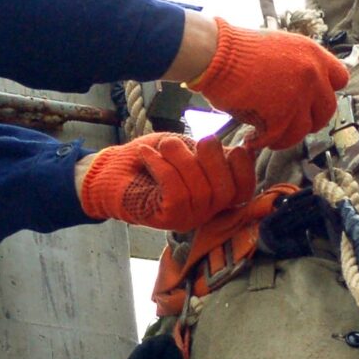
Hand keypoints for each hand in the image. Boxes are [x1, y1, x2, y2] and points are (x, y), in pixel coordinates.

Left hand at [78, 133, 258, 231]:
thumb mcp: (187, 147)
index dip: (243, 165)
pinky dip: (162, 167)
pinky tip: (149, 155)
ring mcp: (189, 217)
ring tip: (164, 145)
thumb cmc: (153, 157)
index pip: (246, 189)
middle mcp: (208, 211)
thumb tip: (244, 147)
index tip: (231, 144)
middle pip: (226, 190)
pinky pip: (175, 192)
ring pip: (199, 189)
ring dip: (181, 158)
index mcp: (218, 193)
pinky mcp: (168, 218)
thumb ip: (212, 150)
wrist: (112, 172)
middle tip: (198, 139)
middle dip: (214, 158)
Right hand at [190, 17, 349, 150]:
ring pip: (304, 130)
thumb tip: (307, 87)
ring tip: (269, 134)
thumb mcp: (281, 47)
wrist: (217, 54)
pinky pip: (279, 138)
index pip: (340, 79)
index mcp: (313, 54)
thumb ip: (299, 65)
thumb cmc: (239, 50)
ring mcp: (298, 96)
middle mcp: (312, 75)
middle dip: (309, 120)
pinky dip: (264, 141)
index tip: (312, 99)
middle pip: (327, 111)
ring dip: (286, 135)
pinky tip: (252, 137)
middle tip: (290, 122)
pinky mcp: (280, 116)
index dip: (325, 92)